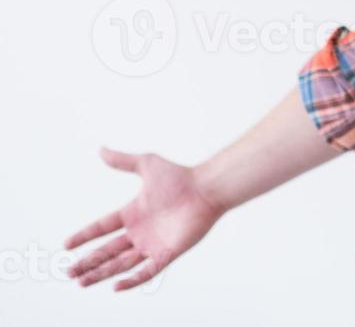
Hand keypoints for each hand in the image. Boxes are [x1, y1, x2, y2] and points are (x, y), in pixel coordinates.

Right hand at [63, 146, 226, 290]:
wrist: (207, 189)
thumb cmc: (181, 176)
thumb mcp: (146, 164)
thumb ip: (123, 160)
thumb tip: (101, 149)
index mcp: (133, 213)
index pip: (102, 227)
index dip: (84, 236)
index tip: (66, 245)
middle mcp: (140, 231)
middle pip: (108, 250)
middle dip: (88, 262)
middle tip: (68, 272)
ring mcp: (153, 243)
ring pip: (121, 263)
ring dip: (101, 273)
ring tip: (81, 282)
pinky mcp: (168, 253)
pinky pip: (147, 271)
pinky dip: (132, 280)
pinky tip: (115, 286)